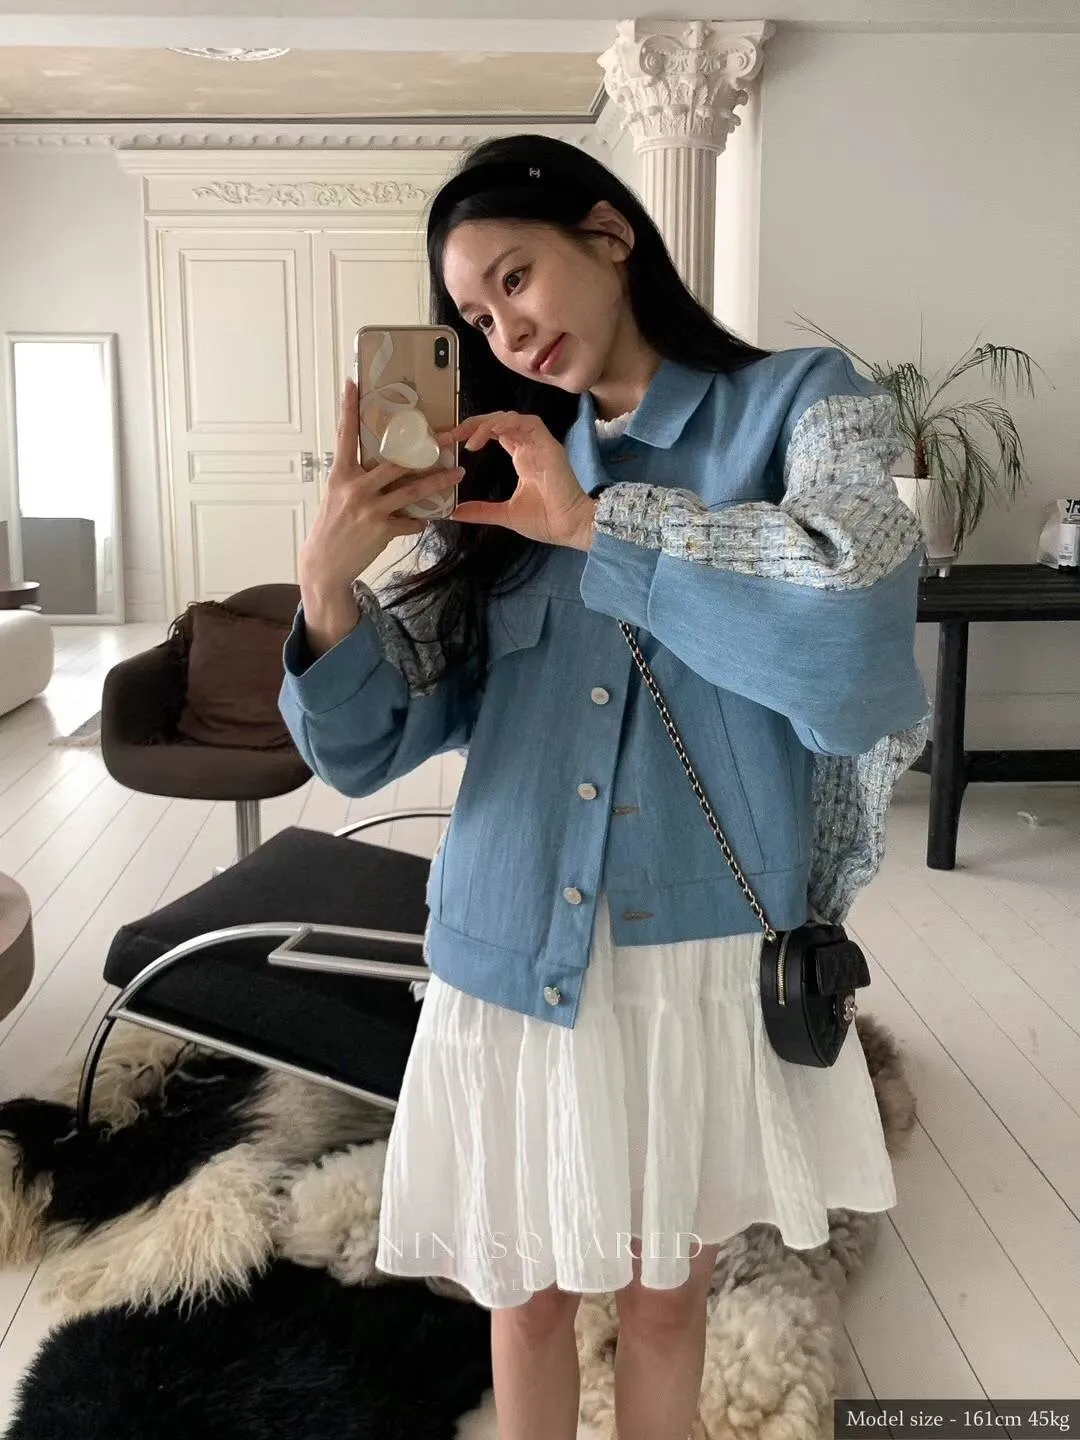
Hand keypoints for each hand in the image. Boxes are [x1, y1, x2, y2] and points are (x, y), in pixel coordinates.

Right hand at [299, 378, 462, 599]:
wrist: (324, 564)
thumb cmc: (332, 527)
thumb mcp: (336, 496)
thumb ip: (354, 478)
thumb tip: (377, 464)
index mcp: (341, 475)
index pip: (344, 435)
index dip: (348, 409)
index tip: (352, 383)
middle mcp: (355, 487)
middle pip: (395, 462)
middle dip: (425, 449)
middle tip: (448, 437)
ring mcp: (369, 509)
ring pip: (411, 490)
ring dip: (438, 482)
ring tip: (458, 474)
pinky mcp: (381, 530)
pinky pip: (410, 522)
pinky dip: (420, 521)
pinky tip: (425, 520)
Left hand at [449, 411, 597, 550]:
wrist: (570, 527)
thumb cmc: (545, 521)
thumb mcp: (505, 514)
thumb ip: (480, 510)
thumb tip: (455, 512)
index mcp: (522, 457)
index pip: (495, 434)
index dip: (472, 433)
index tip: (449, 442)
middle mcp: (530, 446)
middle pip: (498, 421)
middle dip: (473, 424)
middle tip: (450, 435)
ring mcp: (539, 443)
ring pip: (510, 418)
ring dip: (486, 424)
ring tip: (466, 439)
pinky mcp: (548, 444)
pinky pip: (527, 422)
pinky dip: (506, 424)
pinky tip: (489, 434)